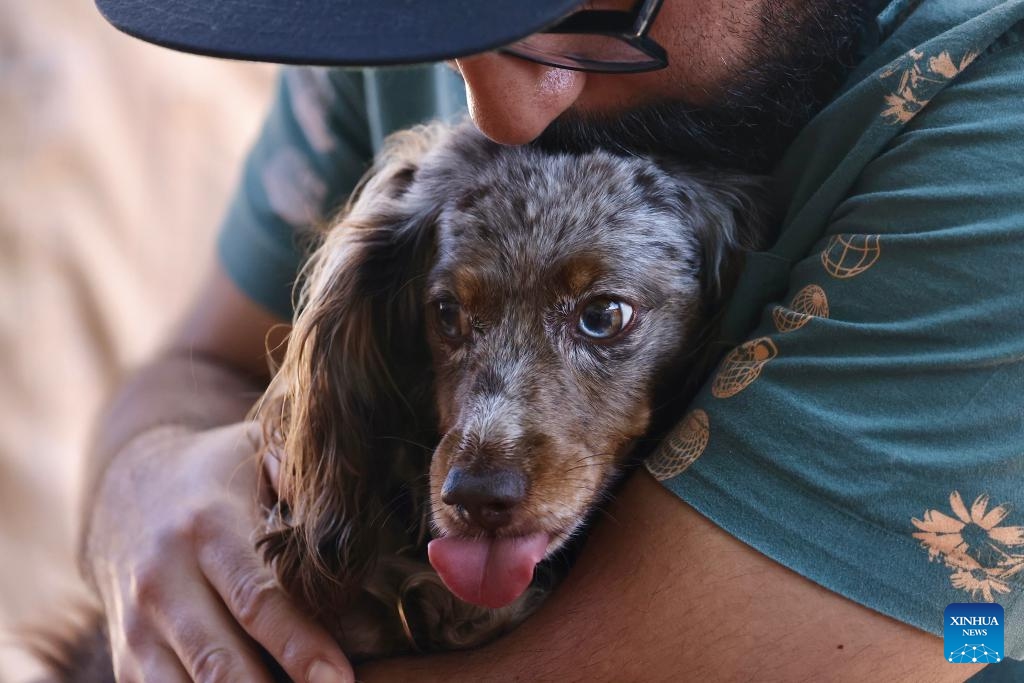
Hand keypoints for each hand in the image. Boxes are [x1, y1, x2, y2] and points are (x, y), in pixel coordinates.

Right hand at [83, 422, 353, 682]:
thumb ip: (300, 482)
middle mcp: (163, 581)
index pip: (256, 598)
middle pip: (218, 661)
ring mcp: (138, 626)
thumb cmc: (216, 475)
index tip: (338, 677)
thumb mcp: (257, 453)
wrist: (125, 489)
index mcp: (206, 529)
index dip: (299, 644)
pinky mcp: (126, 657)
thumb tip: (343, 525)